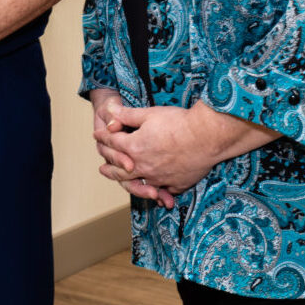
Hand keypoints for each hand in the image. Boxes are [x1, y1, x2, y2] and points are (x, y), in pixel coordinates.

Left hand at [105, 100, 275, 195]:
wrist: (207, 136)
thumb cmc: (179, 122)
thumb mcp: (150, 113)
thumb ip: (127, 115)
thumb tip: (110, 113)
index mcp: (134, 147)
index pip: (112, 143)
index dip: (103, 138)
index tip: (97, 136)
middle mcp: (144, 166)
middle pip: (120, 169)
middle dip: (109, 166)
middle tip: (102, 168)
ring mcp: (160, 178)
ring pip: (138, 184)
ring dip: (127, 183)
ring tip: (122, 183)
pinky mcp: (176, 184)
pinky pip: (162, 191)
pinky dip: (156, 192)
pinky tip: (153, 192)